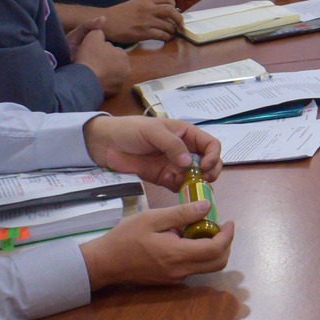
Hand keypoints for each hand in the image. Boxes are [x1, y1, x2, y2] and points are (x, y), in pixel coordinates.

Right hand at [71, 20, 133, 96]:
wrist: (84, 79)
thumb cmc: (89, 56)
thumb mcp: (92, 36)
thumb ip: (98, 29)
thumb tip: (102, 22)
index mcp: (124, 55)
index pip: (112, 50)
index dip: (100, 49)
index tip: (92, 51)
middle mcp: (127, 70)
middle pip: (113, 63)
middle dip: (104, 62)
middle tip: (90, 61)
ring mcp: (121, 84)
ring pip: (111, 74)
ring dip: (103, 72)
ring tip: (90, 71)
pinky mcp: (113, 94)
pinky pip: (106, 85)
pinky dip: (101, 83)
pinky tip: (92, 80)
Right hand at [80, 201, 234, 290]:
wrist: (104, 263)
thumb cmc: (125, 237)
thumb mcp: (152, 218)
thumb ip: (181, 214)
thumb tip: (207, 207)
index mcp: (178, 254)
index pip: (216, 250)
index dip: (228, 236)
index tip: (229, 221)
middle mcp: (181, 271)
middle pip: (218, 263)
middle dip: (226, 245)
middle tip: (220, 227)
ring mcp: (176, 279)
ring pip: (207, 268)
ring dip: (213, 251)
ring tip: (204, 231)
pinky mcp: (170, 281)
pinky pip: (193, 269)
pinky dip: (200, 255)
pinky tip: (188, 240)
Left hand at [84, 116, 223, 190]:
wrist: (106, 144)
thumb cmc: (130, 130)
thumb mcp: (153, 131)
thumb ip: (172, 145)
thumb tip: (189, 162)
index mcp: (186, 134)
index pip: (210, 144)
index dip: (213, 155)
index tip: (205, 166)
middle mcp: (184, 149)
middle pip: (208, 162)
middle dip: (211, 171)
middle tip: (204, 180)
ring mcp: (175, 165)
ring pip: (196, 176)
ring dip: (198, 182)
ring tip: (189, 186)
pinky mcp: (164, 178)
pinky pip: (180, 185)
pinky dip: (183, 189)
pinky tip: (177, 189)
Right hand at [100, 0, 179, 43]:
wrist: (106, 22)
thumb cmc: (120, 13)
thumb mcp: (135, 3)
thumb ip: (148, 5)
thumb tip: (163, 12)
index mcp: (146, 0)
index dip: (173, 4)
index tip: (173, 10)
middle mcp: (148, 9)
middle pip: (171, 10)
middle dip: (179, 18)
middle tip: (179, 24)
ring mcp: (146, 21)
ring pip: (168, 25)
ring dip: (173, 30)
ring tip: (171, 33)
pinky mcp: (143, 33)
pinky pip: (162, 35)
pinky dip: (166, 37)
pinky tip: (164, 38)